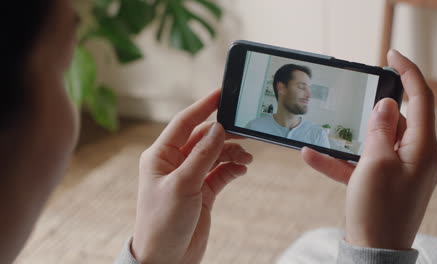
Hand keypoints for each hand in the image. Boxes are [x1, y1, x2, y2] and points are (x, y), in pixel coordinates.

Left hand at [132, 89, 252, 263]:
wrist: (167, 259)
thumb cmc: (163, 223)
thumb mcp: (183, 185)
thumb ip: (202, 155)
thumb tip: (218, 127)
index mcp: (160, 156)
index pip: (184, 123)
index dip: (203, 106)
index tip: (222, 93)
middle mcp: (175, 163)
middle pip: (203, 138)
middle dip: (224, 133)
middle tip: (247, 128)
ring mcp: (190, 176)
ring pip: (215, 154)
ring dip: (231, 152)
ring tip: (246, 156)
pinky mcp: (203, 191)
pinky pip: (221, 171)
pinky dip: (233, 168)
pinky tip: (242, 168)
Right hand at [301, 50, 436, 249]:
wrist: (374, 253)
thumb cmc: (379, 210)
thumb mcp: (376, 164)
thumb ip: (380, 130)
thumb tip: (387, 104)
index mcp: (422, 148)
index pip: (421, 99)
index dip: (408, 72)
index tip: (391, 54)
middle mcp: (415, 156)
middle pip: (397, 120)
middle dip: (374, 110)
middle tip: (356, 97)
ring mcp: (399, 170)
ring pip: (376, 141)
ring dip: (351, 137)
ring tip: (329, 130)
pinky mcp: (382, 183)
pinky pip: (362, 163)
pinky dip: (341, 160)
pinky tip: (311, 155)